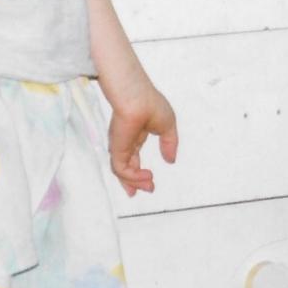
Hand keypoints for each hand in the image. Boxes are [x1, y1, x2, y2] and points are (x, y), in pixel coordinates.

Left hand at [108, 83, 177, 197]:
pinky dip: (133, 177)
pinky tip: (147, 176)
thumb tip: (171, 160)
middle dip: (134, 182)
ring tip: (150, 186)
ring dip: (136, 182)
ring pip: (123, 171)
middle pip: (126, 167)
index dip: (139, 171)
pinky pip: (122, 170)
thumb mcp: (167, 125)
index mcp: (135, 133)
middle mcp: (125, 141)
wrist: (137, 97)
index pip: (133, 156)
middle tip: (148, 190)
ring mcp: (120, 145)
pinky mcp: (117, 149)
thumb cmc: (151, 104)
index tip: (150, 180)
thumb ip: (169, 143)